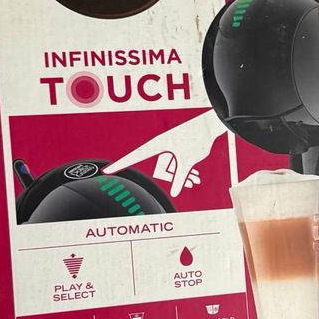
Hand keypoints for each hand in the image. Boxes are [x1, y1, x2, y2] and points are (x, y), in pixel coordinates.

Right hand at [103, 110, 226, 196]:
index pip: (135, 156)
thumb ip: (180, 178)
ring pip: (172, 169)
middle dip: (176, 177)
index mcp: (157, 145)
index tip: (108, 169)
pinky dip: (186, 171)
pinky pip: (178, 164)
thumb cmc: (197, 138)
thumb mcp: (188, 162)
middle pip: (162, 170)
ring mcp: (170, 148)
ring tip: (195, 179)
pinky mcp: (179, 149)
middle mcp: (161, 146)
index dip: (121, 164)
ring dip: (184, 175)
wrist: (210, 126)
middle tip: (191, 180)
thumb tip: (175, 192)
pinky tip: (195, 177)